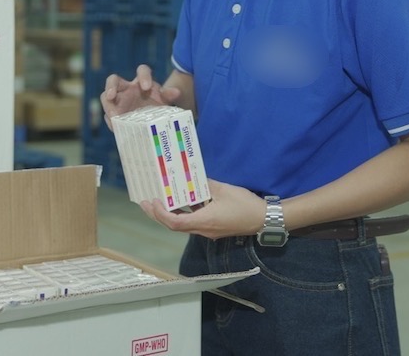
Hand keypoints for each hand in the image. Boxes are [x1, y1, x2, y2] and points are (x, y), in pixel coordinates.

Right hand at [99, 64, 181, 129]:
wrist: (150, 118)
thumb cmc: (156, 104)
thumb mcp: (163, 100)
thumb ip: (169, 95)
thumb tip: (176, 92)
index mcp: (142, 81)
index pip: (142, 71)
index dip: (143, 76)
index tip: (147, 87)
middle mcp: (126, 88)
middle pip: (113, 80)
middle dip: (110, 86)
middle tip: (112, 96)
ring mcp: (117, 100)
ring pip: (106, 97)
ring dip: (108, 106)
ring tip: (114, 116)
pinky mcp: (114, 113)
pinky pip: (108, 115)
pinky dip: (111, 121)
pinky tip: (116, 127)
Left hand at [138, 180, 264, 239]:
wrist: (264, 219)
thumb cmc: (244, 205)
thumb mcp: (223, 190)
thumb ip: (204, 184)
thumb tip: (191, 177)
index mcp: (204, 221)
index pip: (175, 223)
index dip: (160, 213)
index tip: (152, 202)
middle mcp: (203, 229)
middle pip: (174, 226)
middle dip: (157, 215)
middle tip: (144, 202)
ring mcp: (208, 230)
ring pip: (183, 225)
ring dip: (169, 215)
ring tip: (158, 201)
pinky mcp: (213, 228)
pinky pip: (193, 222)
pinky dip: (183, 213)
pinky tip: (180, 202)